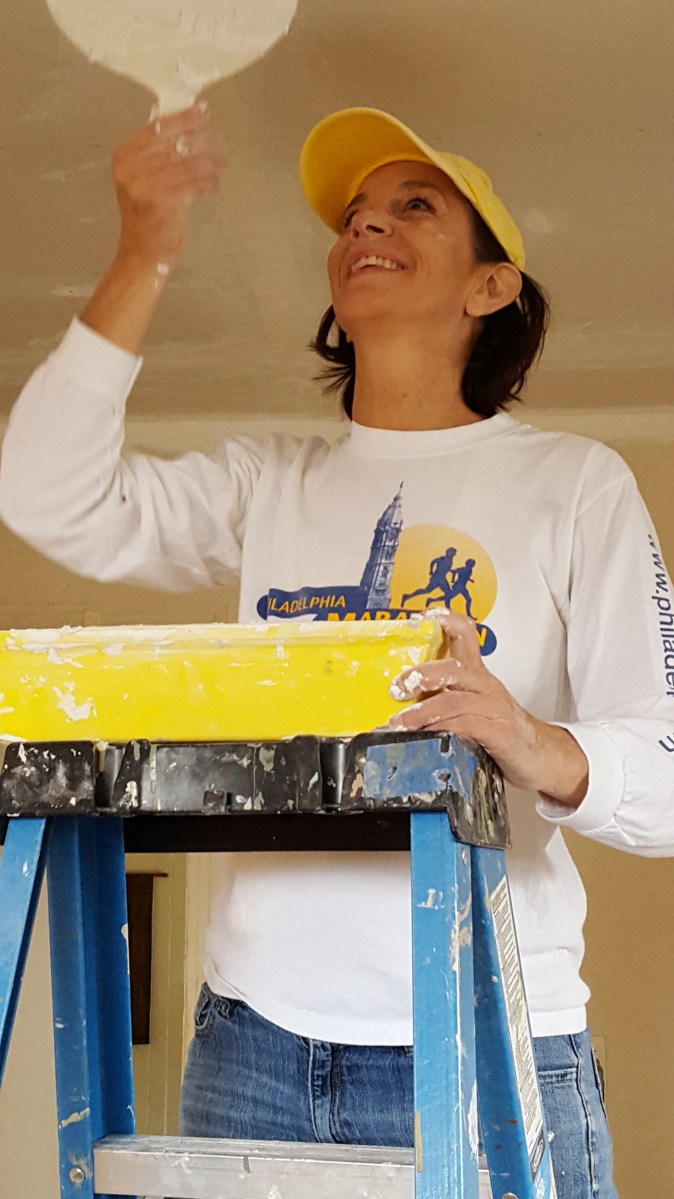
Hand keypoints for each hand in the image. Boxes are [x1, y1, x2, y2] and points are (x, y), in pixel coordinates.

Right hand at [112, 102, 226, 272]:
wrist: (141, 252)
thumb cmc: (147, 214)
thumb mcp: (143, 178)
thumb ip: (158, 153)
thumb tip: (188, 125)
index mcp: (123, 157)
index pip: (156, 128)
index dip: (183, 117)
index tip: (204, 111)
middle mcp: (130, 169)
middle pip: (175, 144)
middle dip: (204, 140)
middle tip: (222, 143)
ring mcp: (144, 187)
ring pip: (188, 164)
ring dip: (211, 163)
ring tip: (222, 164)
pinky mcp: (161, 203)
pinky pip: (193, 185)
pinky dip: (209, 182)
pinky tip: (215, 183)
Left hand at [388, 609, 587, 807]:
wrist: (543, 756)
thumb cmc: (503, 731)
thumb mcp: (475, 707)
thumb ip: (445, 701)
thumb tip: (402, 704)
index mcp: (479, 676)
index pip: (466, 635)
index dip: (446, 621)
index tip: (422, 617)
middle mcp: (486, 687)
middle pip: (453, 668)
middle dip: (420, 675)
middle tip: (396, 688)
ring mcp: (494, 709)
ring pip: (453, 701)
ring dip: (421, 712)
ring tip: (399, 723)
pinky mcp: (500, 733)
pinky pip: (467, 726)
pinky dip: (442, 731)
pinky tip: (426, 738)